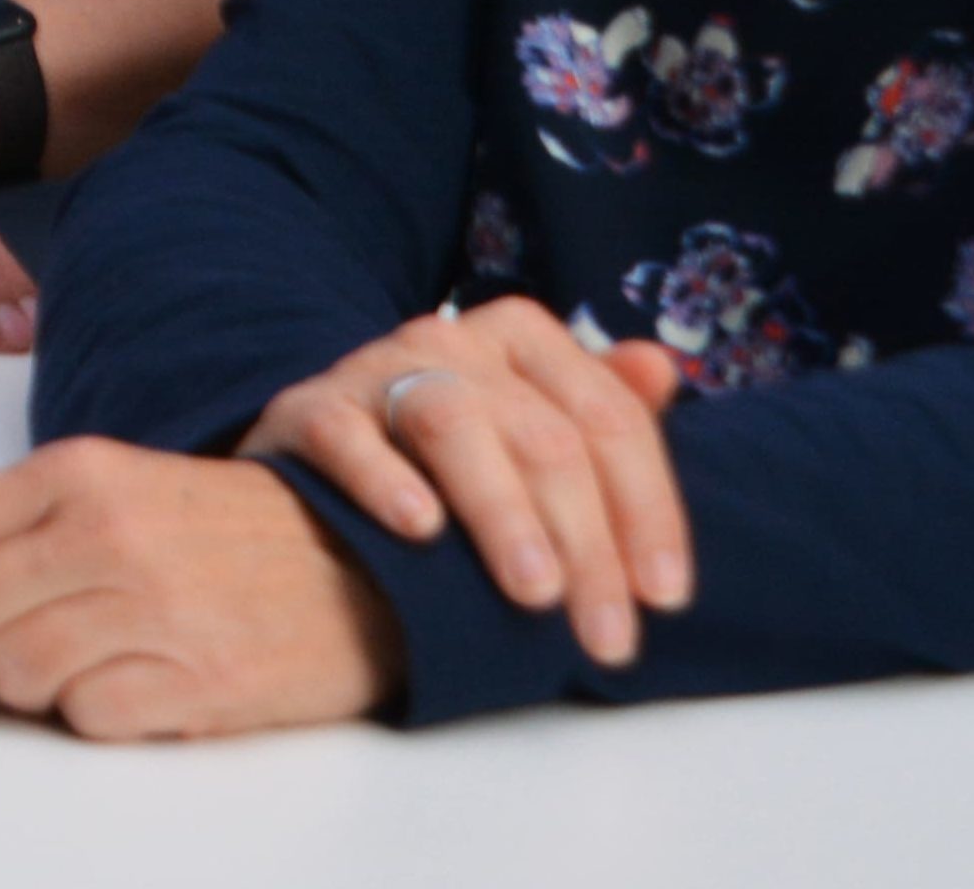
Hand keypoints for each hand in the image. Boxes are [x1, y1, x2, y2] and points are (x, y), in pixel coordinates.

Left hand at [0, 440, 401, 738]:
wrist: (370, 566)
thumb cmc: (223, 533)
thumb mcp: (114, 494)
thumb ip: (8, 530)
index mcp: (75, 474)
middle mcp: (105, 533)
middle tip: (5, 646)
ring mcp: (150, 608)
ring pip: (9, 676)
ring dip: (29, 686)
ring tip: (95, 657)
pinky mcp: (192, 683)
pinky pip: (84, 720)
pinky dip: (95, 715)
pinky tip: (143, 684)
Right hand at [240, 298, 691, 667]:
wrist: (319, 452)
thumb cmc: (451, 453)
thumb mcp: (532, 422)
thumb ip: (601, 408)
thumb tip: (663, 368)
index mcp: (522, 337)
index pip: (608, 418)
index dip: (648, 509)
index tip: (665, 598)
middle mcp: (451, 340)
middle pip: (543, 437)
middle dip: (587, 543)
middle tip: (607, 637)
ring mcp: (374, 369)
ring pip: (454, 426)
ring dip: (504, 513)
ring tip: (535, 594)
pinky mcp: (308, 410)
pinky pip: (347, 437)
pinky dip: (385, 479)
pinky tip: (420, 529)